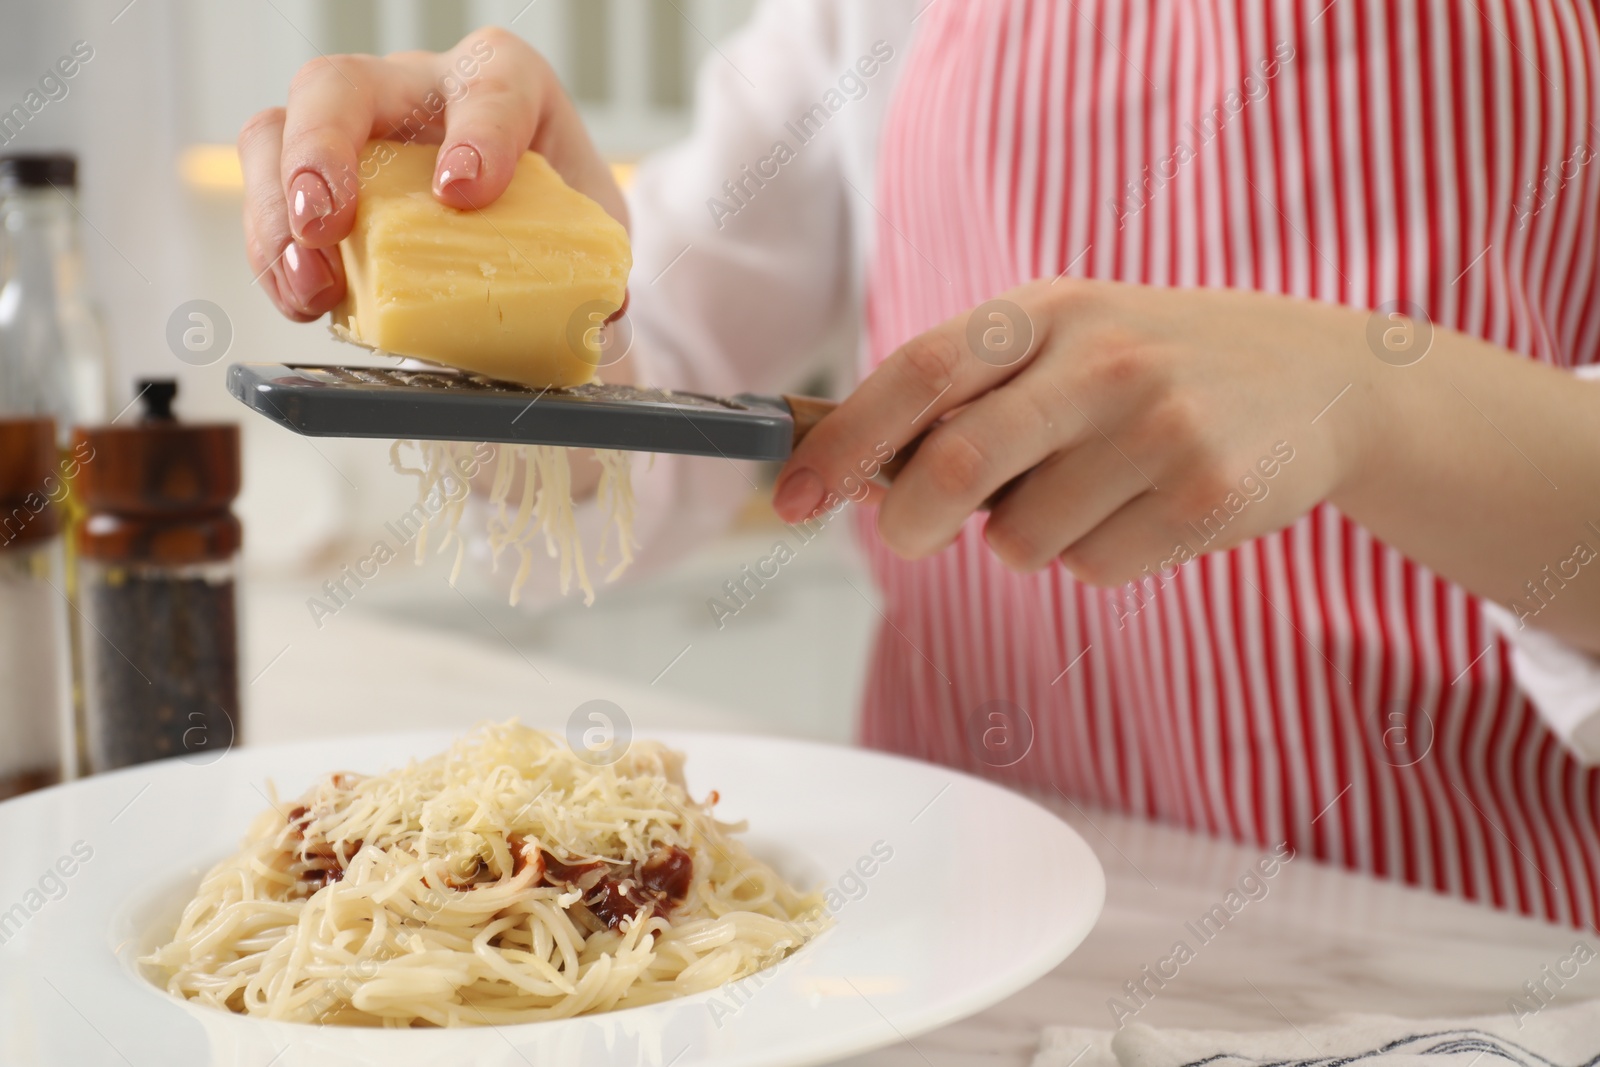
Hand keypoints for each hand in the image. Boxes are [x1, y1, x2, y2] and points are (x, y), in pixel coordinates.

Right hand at [237, 26, 625, 322]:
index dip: (477, 133)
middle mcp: (417, 87)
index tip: (465, 191)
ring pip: (278, 129)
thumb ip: (597, 271)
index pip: (492, 85)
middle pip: (344, 83)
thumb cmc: (554, 213)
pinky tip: (303, 298)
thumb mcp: (591, 234)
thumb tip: (604, 317)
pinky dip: (272, 254)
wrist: (523, 229)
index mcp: (504, 83)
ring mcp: (353, 128)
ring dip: (275, 212)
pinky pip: (265, 195)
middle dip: (322, 150)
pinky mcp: (312, 178)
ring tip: (310, 284)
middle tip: (328, 224)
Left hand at [774, 279, 1376, 585]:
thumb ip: (969, 397)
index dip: (842, 440)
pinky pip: (1095, 569)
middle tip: (913, 535)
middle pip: (956, 466)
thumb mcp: (1065, 344)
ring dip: (1029, 538)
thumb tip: (857, 478)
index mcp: (1046, 311)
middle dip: (910, 521)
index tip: (792, 496)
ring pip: (1023, 538)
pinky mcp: (1206, 494)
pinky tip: (1150, 508)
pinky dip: (1098, 558)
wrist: (1321, 376)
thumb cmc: (1152, 367)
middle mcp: (1099, 360)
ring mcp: (1158, 426)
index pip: (918, 372)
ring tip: (1092, 490)